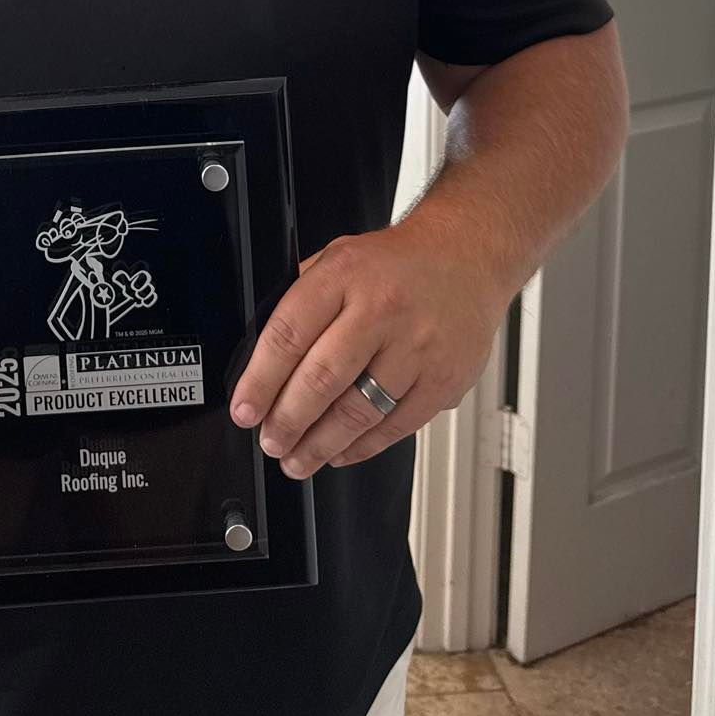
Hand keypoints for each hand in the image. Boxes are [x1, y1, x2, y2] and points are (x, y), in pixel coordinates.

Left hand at [227, 222, 510, 475]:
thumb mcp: (340, 256)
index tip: (245, 409)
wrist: (469, 256)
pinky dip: (363, 447)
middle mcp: (382, 310)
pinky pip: (396, 426)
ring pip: (359, 410)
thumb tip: (262, 354)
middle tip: (270, 440)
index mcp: (346, 275)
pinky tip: (340, 452)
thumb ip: (304, 296)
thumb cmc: (399, 261)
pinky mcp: (443, 379)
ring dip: (321, 444)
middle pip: (323, 378)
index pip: (290, 332)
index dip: (260, 378)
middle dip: (288, 420)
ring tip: (298, 459)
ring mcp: (417, 347)